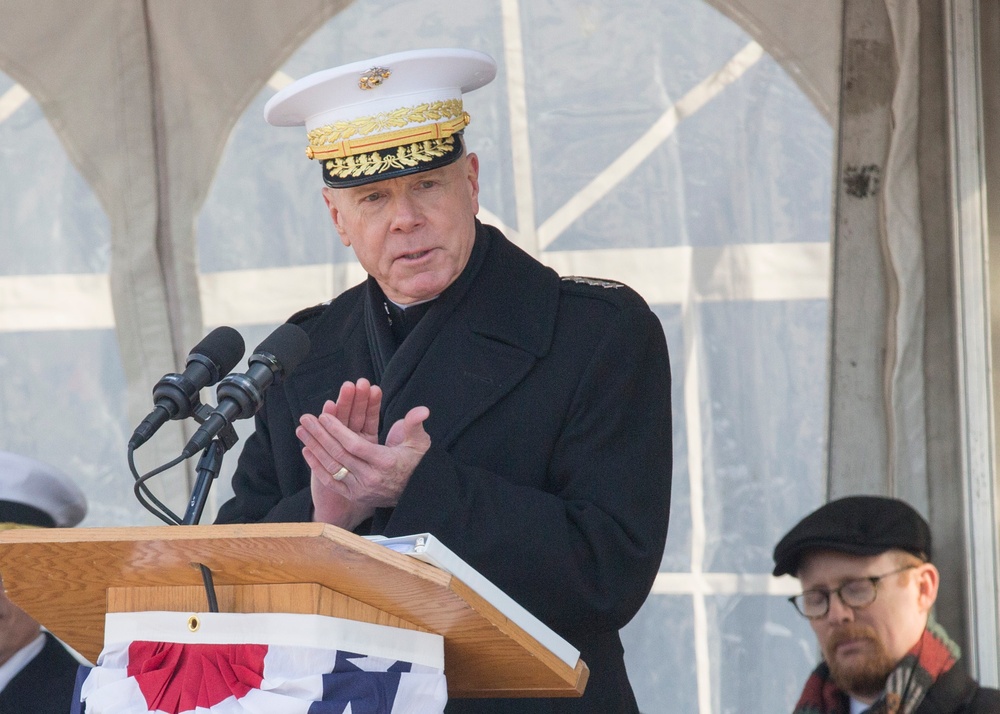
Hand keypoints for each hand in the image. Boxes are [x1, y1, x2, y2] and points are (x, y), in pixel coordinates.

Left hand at [296, 380, 430, 527]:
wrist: (416, 493)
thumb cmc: (416, 463)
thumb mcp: (420, 443)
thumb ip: (415, 424)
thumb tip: (421, 410)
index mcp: (386, 463)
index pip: (355, 446)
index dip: (338, 430)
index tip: (324, 416)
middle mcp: (371, 478)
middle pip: (339, 454)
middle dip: (320, 434)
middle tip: (306, 418)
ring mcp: (360, 489)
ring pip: (332, 467)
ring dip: (314, 447)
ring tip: (301, 430)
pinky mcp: (354, 496)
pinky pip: (331, 481)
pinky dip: (317, 466)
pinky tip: (307, 451)